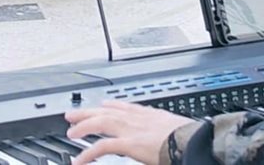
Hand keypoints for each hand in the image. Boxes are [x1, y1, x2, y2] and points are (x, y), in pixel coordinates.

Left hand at [64, 101, 192, 164]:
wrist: (192, 141)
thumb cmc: (188, 137)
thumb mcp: (175, 128)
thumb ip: (166, 130)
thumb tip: (169, 137)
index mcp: (150, 114)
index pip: (126, 106)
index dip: (112, 104)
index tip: (104, 103)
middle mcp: (137, 118)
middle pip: (106, 111)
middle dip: (88, 112)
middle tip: (74, 114)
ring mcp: (131, 129)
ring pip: (100, 123)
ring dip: (83, 126)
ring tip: (71, 133)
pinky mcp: (128, 143)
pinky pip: (101, 147)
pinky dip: (87, 153)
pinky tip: (79, 159)